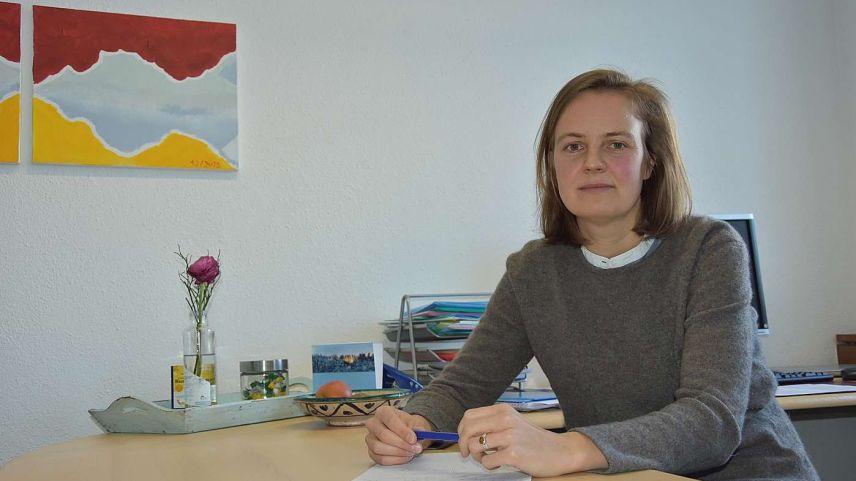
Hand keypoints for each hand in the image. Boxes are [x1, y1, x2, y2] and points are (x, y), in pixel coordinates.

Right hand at [365, 406, 432, 464]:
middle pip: (383, 435)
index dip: (402, 430)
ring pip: (379, 448)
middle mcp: (373, 423)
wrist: (406, 433)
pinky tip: (404, 457)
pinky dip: (394, 460)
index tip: (413, 439)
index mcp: (383, 412)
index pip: (390, 419)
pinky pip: (380, 458)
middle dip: (401, 443)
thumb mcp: (416, 422)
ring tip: (410, 452)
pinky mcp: (371, 451)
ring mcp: (370, 438)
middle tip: (415, 448)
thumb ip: (417, 427)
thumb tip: (418, 435)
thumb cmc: (409, 425)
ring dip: (397, 452)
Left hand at [457, 404, 607, 476]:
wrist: (560, 451)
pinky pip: (487, 461)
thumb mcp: (513, 423)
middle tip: (467, 454)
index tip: (464, 440)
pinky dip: (489, 466)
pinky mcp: (514, 453)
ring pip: (475, 446)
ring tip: (489, 458)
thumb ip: (492, 424)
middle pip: (468, 429)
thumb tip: (466, 433)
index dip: (461, 430)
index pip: (469, 416)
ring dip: (477, 456)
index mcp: (503, 410)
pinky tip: (500, 464)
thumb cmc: (534, 439)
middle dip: (463, 444)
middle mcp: (505, 420)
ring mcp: (510, 436)